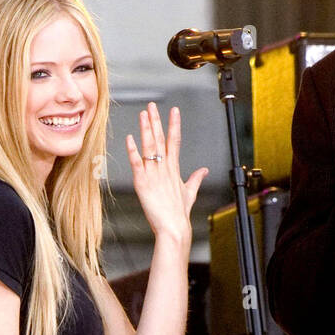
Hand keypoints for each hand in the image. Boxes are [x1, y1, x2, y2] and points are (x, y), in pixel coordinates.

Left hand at [126, 102, 208, 245]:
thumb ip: (195, 179)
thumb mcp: (189, 193)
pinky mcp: (143, 184)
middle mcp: (165, 169)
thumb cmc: (179, 214)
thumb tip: (204, 170)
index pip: (175, 141)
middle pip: (161, 140)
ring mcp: (154, 175)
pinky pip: (137, 164)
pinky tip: (130, 139)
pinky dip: (133, 151)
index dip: (174, 125)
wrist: (174, 229)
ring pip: (150, 148)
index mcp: (174, 170)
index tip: (174, 111)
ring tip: (143, 114)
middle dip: (157, 121)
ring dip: (146, 130)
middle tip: (152, 106)